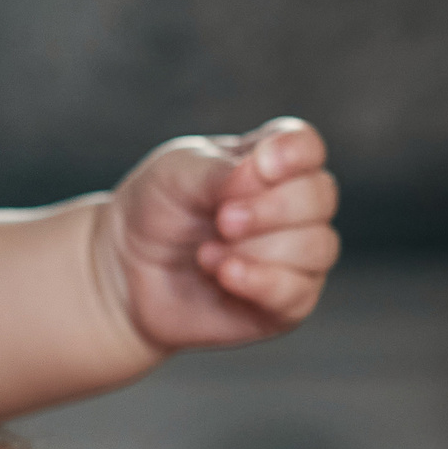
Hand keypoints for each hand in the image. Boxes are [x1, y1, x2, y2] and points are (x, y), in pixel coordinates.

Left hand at [99, 117, 338, 351]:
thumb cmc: (157, 209)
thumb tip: (260, 177)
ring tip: (206, 253)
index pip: (307, 147)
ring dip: (256, 248)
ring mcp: (297, 255)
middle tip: (221, 219)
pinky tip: (223, 274)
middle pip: (320, 196)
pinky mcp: (287, 301)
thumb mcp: (176, 174)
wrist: (127, 270)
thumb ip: (219, 171)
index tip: (261, 163)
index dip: (294, 153)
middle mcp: (294, 206)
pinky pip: (297, 290)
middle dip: (270, 208)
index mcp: (269, 162)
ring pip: (316, 245)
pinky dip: (259, 280)